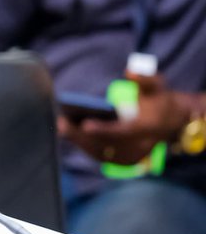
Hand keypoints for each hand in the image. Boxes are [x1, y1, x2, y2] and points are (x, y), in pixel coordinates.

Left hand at [58, 72, 192, 164]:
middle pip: (107, 146)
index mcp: (148, 128)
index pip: (124, 132)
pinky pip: (101, 156)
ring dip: (80, 141)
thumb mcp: (157, 87)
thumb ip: (145, 79)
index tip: (85, 124)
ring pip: (101, 153)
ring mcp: (133, 156)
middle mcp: (141, 146)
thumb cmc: (158, 101)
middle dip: (82, 136)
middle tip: (62, 122)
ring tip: (62, 125)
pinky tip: (70, 132)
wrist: (171, 123)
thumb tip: (130, 72)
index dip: (104, 130)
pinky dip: (85, 145)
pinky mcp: (124, 161)